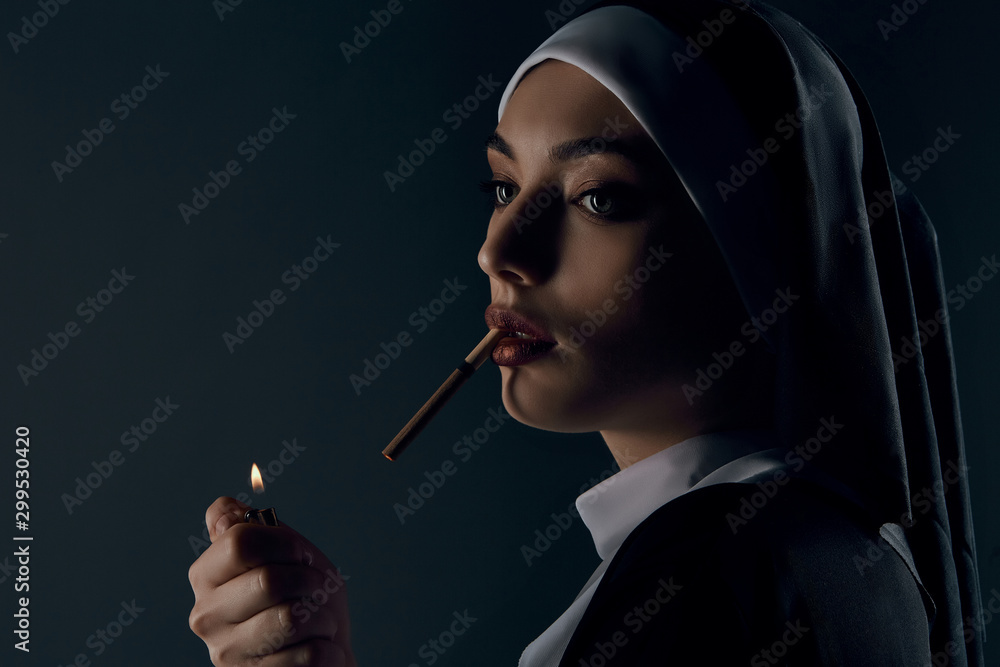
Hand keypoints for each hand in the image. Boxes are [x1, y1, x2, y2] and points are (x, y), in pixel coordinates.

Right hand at [189, 497, 356, 665]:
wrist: (326, 647)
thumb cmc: (305, 595)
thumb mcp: (286, 550)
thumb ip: (253, 527)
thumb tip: (224, 511)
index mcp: (206, 575)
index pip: (239, 541)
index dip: (284, 543)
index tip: (299, 556)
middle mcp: (205, 615)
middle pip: (269, 580)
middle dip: (309, 582)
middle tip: (314, 590)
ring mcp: (226, 652)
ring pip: (291, 619)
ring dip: (321, 617)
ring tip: (317, 621)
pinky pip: (309, 654)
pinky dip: (329, 648)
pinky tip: (318, 648)